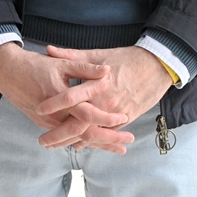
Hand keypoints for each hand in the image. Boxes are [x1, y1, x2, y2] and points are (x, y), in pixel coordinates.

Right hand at [0, 43, 129, 135]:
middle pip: (85, 134)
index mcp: (61, 100)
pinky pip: (68, 136)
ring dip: (98, 144)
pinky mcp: (46, 124)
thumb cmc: (34, 66)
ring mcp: (50, 123)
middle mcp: (55, 116)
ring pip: (77, 138)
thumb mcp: (61, 63)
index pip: (88, 114)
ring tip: (118, 147)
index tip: (124, 118)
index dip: (106, 118)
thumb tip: (107, 71)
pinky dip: (84, 140)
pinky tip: (97, 144)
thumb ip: (85, 68)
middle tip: (126, 144)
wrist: (7, 73)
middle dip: (107, 140)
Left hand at [36, 46, 172, 151]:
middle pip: (79, 123)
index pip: (71, 97)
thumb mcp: (99, 54)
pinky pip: (106, 134)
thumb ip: (72, 56)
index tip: (39, 110)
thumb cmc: (127, 58)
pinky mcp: (126, 119)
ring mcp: (117, 113)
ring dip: (73, 141)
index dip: (54, 104)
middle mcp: (106, 101)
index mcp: (97, 83)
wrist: (157, 66)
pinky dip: (92, 141)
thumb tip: (49, 50)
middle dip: (59, 135)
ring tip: (56, 146)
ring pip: (92, 133)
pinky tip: (79, 145)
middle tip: (43, 141)